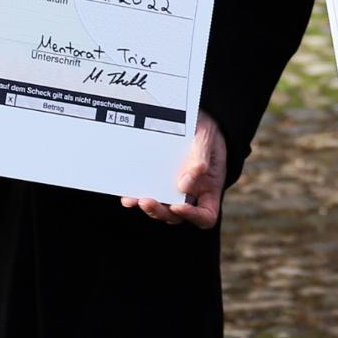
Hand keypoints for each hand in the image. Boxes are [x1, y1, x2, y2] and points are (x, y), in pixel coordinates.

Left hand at [121, 111, 226, 228]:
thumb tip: (183, 185)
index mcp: (209, 190)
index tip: (178, 206)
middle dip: (161, 211)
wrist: (196, 120)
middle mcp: (191, 195)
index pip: (206, 216)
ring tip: (134, 199)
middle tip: (146, 201)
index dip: (192, 216)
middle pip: (177, 216)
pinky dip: (137, 197)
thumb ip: (199, 160)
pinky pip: (149, 194)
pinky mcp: (158, 182)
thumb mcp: (207, 140)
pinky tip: (128, 196)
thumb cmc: (206, 132)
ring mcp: (173, 190)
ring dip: (148, 207)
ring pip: (161, 208)